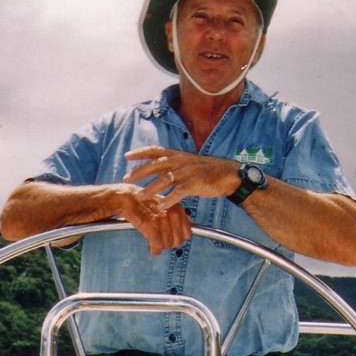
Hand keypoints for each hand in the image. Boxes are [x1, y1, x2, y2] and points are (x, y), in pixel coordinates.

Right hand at [114, 183, 191, 255]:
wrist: (127, 198)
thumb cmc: (144, 203)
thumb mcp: (167, 205)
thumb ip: (179, 216)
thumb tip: (189, 226)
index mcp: (178, 210)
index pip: (187, 233)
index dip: (179, 238)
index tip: (171, 237)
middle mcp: (173, 215)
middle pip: (178, 241)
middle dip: (169, 244)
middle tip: (160, 241)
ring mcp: (163, 221)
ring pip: (167, 244)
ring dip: (160, 246)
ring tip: (153, 241)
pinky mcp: (151, 226)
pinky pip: (157, 246)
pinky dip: (154, 250)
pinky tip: (151, 249)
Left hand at [124, 146, 239, 208]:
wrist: (229, 175)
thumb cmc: (208, 171)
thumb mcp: (189, 163)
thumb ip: (174, 166)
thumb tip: (158, 173)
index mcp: (178, 155)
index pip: (156, 150)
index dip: (140, 152)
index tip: (126, 156)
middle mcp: (181, 161)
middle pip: (156, 164)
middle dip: (140, 172)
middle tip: (126, 179)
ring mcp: (188, 172)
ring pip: (165, 179)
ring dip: (151, 188)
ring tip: (140, 196)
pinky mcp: (196, 183)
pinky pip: (180, 192)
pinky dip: (170, 199)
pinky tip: (161, 206)